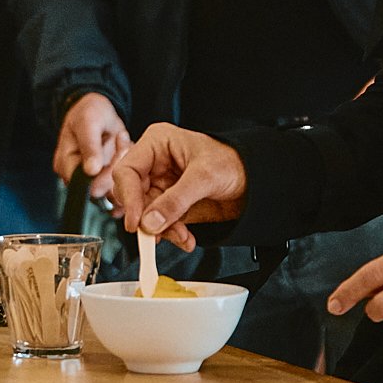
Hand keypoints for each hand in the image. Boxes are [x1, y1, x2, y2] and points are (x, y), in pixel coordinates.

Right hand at [53, 91, 130, 202]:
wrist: (99, 111)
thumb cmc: (88, 113)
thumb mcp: (88, 122)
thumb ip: (89, 145)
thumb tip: (91, 171)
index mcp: (65, 165)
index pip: (84, 185)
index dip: (104, 176)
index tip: (118, 151)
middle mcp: (77, 176)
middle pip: (101, 188)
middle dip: (117, 166)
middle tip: (122, 141)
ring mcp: (93, 178)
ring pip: (113, 186)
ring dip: (124, 163)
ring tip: (123, 139)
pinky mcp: (107, 178)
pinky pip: (122, 180)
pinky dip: (129, 164)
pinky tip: (125, 146)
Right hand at [106, 123, 247, 247]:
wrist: (255, 180)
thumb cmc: (233, 162)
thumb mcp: (204, 177)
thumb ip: (176, 200)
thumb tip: (150, 222)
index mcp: (156, 144)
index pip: (127, 171)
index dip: (128, 197)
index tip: (135, 222)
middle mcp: (154, 164)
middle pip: (132, 195)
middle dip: (146, 218)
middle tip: (155, 234)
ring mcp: (161, 185)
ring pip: (145, 214)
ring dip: (161, 230)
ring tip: (182, 236)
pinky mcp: (169, 204)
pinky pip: (159, 223)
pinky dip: (171, 234)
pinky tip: (185, 238)